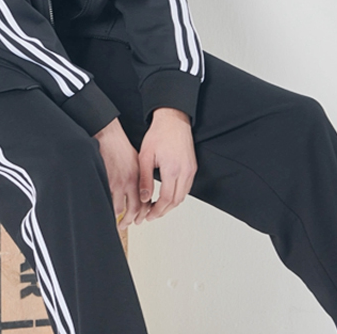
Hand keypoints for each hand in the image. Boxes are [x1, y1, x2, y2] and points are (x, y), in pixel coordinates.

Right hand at [93, 117, 146, 229]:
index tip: (139, 219)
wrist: (108, 136)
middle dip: (129, 220)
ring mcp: (117, 183)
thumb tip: (142, 190)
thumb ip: (140, 177)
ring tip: (115, 220)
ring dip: (117, 216)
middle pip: (133, 209)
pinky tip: (105, 209)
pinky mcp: (106, 181)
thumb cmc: (120, 146)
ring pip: (119, 208)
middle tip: (125, 225)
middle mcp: (130, 182)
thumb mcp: (137, 161)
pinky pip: (107, 200)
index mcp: (139, 177)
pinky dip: (106, 207)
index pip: (144, 202)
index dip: (142, 214)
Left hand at [136, 107, 196, 223]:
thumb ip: (145, 179)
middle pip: (176, 201)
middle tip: (151, 215)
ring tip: (157, 208)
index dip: (156, 211)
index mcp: (172, 169)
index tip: (148, 215)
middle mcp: (184, 172)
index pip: (166, 199)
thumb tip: (144, 197)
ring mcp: (190, 170)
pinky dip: (177, 196)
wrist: (173, 120)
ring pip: (183, 196)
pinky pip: (186, 188)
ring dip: (170, 205)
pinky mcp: (192, 167)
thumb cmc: (159, 133)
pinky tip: (167, 196)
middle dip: (163, 211)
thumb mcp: (145, 156)